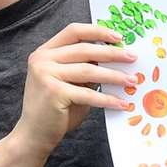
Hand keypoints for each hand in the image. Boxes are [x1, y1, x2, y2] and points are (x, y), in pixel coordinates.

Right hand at [8, 23, 134, 157]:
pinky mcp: (54, 92)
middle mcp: (42, 59)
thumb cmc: (55, 109)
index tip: (118, 37)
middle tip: (132, 58)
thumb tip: (115, 58)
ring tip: (131, 81)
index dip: (97, 31)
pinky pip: (88, 93)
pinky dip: (107, 99)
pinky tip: (121, 103)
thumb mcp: (69, 82)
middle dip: (112, 53)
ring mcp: (45, 75)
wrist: (34, 135)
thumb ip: (85, 68)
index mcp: (45, 52)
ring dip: (114, 76)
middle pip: (84, 49)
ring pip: (89, 70)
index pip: (74, 32)